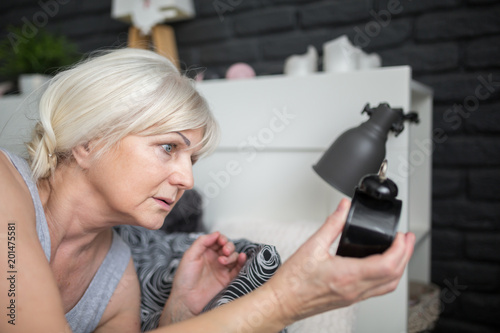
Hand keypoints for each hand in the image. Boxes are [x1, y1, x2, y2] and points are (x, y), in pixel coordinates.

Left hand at [160, 232, 246, 324]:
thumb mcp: (189, 256)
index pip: (217, 240)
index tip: (221, 241)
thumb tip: (217, 233)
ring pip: (233, 256)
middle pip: (227, 247)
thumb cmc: (184, 278)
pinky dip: (242, 261)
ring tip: (222, 261)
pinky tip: (242, 257)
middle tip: (224, 251)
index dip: (221, 239)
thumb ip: (202, 242)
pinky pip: (238, 268)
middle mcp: (214, 259)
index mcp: (205, 252)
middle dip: (228, 246)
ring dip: (232, 255)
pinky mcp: (227, 279)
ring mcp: (221, 269)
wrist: (186, 300)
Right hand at [268, 199, 415, 323]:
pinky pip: (377, 290)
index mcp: (347, 275)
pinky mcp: (350, 299)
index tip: (400, 235)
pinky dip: (387, 277)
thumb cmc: (293, 281)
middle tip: (407, 238)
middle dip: (406, 255)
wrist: (283, 301)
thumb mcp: (312, 245)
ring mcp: (354, 296)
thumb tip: (344, 208)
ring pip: (388, 286)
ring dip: (399, 268)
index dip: (400, 249)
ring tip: (400, 250)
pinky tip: (383, 266)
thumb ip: (333, 224)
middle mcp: (355, 289)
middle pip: (394, 276)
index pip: (387, 264)